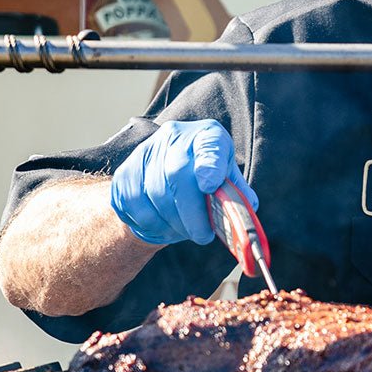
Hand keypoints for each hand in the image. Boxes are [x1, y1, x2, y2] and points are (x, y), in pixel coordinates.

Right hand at [109, 119, 255, 245]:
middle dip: (191, 212)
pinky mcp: (125, 173)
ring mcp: (145, 152)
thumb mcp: (226, 180)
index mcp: (207, 135)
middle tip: (202, 235)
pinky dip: (152, 223)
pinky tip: (164, 226)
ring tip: (185, 231)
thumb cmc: (205, 179)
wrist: (163, 174)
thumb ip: (237, 196)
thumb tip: (246, 214)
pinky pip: (135, 205)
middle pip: (177, 174)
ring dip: (173, 222)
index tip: (210, 186)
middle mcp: (175, 136)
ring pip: (155, 193)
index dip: (209, 166)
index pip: (209, 146)